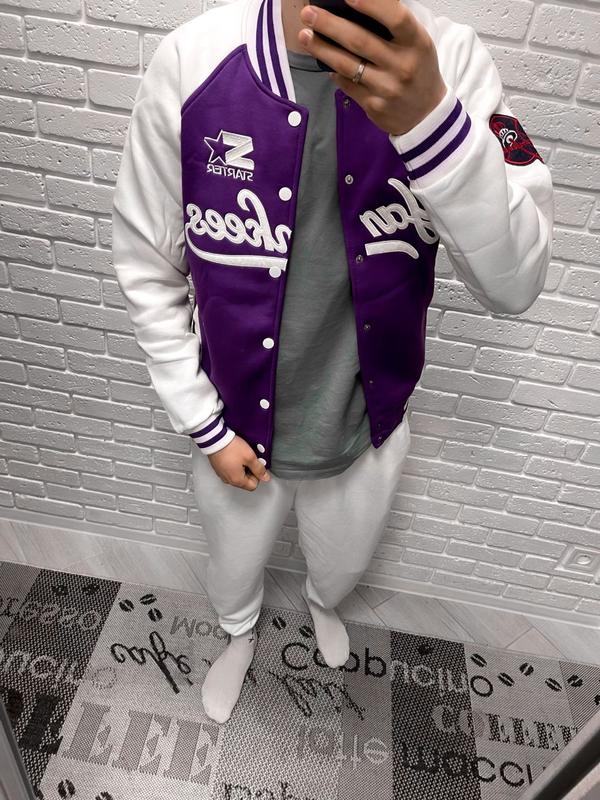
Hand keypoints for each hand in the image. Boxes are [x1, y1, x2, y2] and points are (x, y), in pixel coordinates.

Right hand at [207, 435, 270, 490]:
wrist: (214, 440)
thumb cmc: (232, 448)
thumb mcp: (250, 457)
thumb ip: (259, 469)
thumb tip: (266, 478)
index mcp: (237, 481)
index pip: (252, 486)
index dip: (257, 476)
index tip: (255, 465)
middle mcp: (228, 481)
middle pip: (244, 482)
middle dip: (249, 471)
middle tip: (249, 459)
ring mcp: (222, 475)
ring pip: (237, 476)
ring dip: (241, 468)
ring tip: (241, 456)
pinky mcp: (218, 469)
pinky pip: (229, 471)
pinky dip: (233, 465)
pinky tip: (233, 455)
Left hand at [298, 0, 446, 135]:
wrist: (426, 115)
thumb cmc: (418, 70)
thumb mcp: (417, 44)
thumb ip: (394, 27)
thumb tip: (356, 7)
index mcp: (416, 43)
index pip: (395, 18)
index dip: (370, 4)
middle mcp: (402, 66)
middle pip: (360, 41)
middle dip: (329, 25)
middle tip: (308, 14)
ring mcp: (386, 88)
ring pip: (347, 65)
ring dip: (322, 49)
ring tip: (305, 35)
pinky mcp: (374, 106)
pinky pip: (347, 85)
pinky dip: (334, 72)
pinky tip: (324, 62)